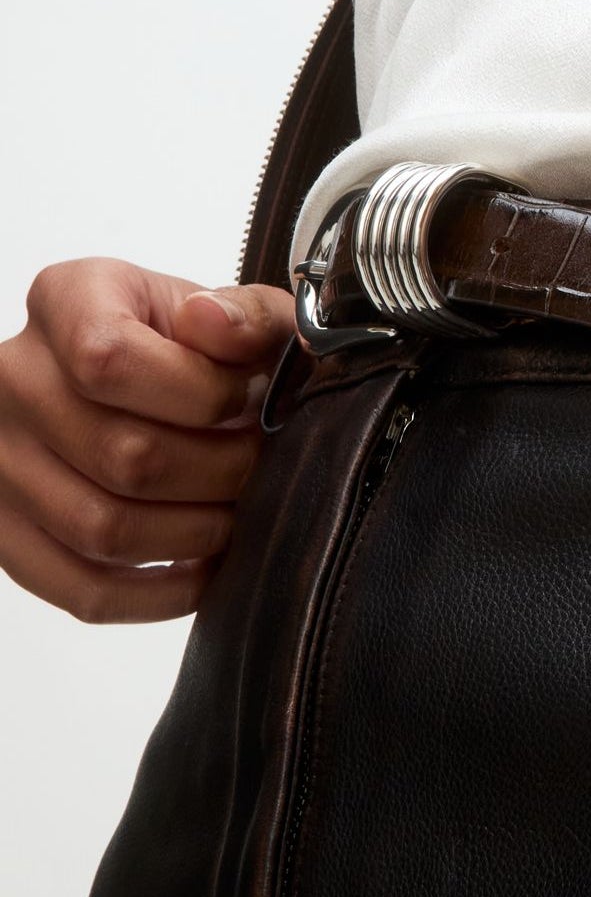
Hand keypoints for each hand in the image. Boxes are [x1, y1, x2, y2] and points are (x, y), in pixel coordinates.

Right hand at [0, 262, 292, 622]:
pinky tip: (204, 569)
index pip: (110, 360)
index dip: (201, 394)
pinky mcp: (10, 533)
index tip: (248, 398)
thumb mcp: (229, 306)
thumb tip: (216, 326)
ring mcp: (0, 462)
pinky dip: (157, 595)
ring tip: (236, 510)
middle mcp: (13, 378)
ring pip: (104, 530)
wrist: (138, 372)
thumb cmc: (186, 340)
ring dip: (195, 533)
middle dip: (220, 471)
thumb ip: (247, 314)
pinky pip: (81, 589)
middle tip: (259, 465)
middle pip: (121, 456)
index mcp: (66, 301)